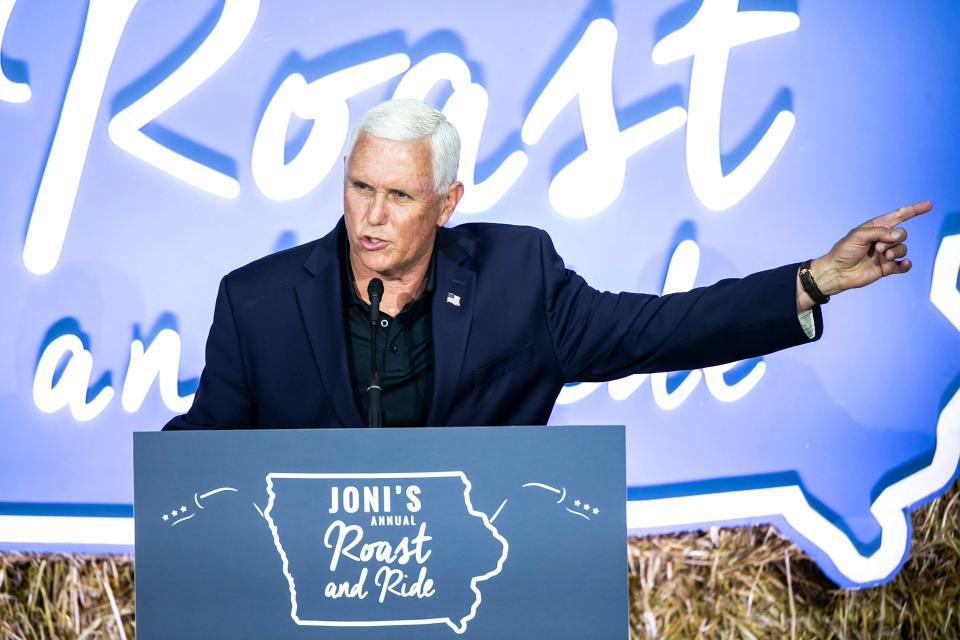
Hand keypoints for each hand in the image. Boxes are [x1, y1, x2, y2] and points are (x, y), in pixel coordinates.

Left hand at [797, 200, 932, 310]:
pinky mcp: (886, 268)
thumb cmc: (843, 251)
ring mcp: (885, 254)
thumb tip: (898, 236)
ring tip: (882, 255)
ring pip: (903, 249)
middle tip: (878, 246)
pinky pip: (903, 265)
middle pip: (902, 234)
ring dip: (895, 251)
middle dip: (894, 239)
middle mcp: (882, 239)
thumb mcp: (859, 235)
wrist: (836, 272)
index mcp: (876, 227)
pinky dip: (906, 264)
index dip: (913, 210)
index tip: (928, 205)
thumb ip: (880, 232)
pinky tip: (903, 264)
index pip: (898, 216)